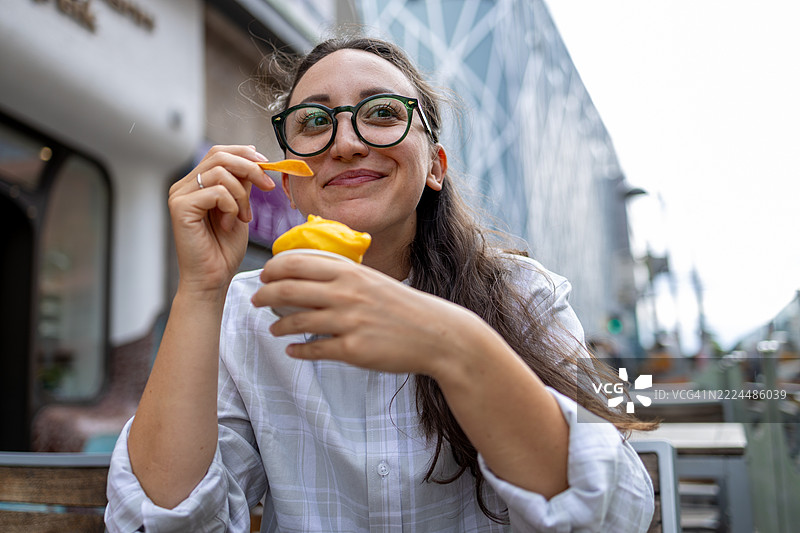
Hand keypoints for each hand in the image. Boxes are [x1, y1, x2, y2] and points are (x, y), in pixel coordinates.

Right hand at [168, 145, 274, 296]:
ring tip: (244, 217)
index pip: (218, 152)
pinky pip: (217, 191)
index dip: (245, 153)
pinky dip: (232, 206)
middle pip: (219, 156)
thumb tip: (254, 159)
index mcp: (196, 184)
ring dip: (242, 194)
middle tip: (269, 186)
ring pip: (220, 172)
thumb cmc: (224, 250)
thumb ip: (242, 184)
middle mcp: (183, 186)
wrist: (213, 279)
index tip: (267, 166)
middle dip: (251, 168)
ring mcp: (179, 195)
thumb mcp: (239, 208)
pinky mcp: (181, 208)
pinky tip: (229, 224)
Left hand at [251, 253, 489, 376]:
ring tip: (273, 328)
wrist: (435, 334)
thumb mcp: (373, 280)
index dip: (273, 269)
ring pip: (296, 321)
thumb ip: (342, 275)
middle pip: (288, 290)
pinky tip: (292, 350)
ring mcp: (349, 323)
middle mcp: (346, 294)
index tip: (264, 275)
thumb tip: (309, 274)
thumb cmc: (402, 306)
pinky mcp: (353, 350)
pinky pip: (314, 349)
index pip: (297, 263)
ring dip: (278, 326)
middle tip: (255, 300)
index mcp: (350, 273)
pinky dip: (298, 350)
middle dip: (264, 295)